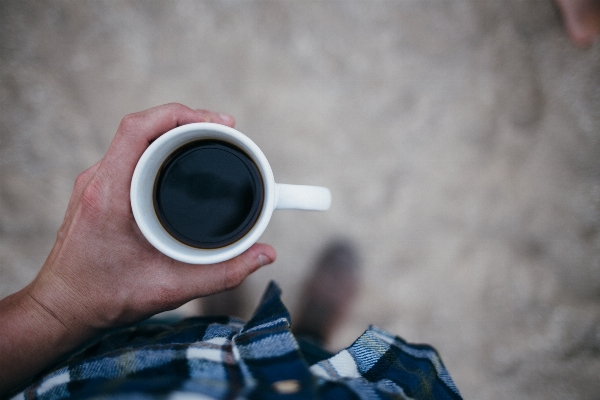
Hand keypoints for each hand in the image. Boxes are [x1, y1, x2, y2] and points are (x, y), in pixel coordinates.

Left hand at [0, 104, 275, 393]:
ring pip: (134, 138)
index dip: (181, 114)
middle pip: (142, 126)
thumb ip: (224, 273)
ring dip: (171, 132)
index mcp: (111, 194)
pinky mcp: (97, 190)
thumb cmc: (106, 298)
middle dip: (187, 120)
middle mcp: (98, 180)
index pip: (138, 128)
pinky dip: (158, 148)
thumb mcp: (172, 289)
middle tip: (224, 130)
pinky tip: (179, 160)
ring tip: (208, 139)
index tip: (218, 123)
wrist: (62, 307)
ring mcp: (94, 183)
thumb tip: (265, 254)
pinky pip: (128, 154)